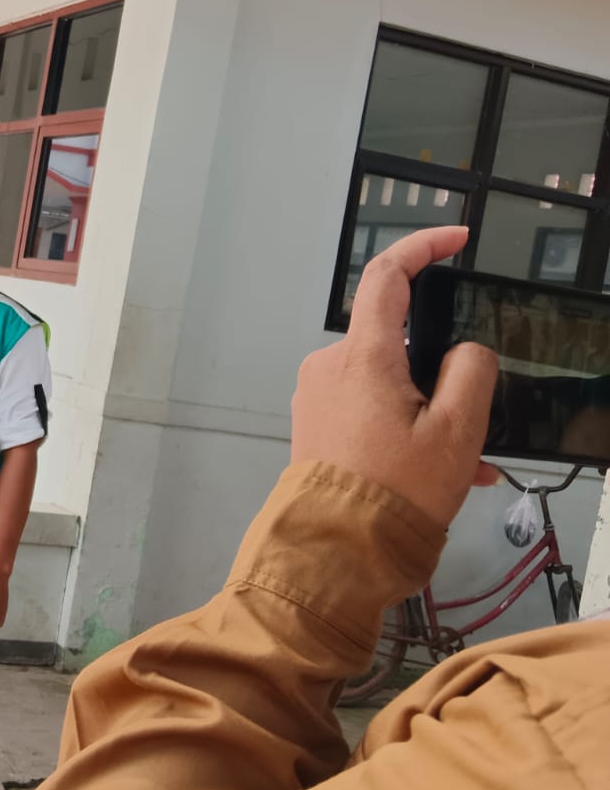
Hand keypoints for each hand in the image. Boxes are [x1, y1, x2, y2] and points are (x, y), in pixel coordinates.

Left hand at [291, 226, 498, 526]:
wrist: (337, 551)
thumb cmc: (395, 493)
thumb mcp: (457, 430)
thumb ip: (470, 372)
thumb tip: (463, 353)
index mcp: (361, 356)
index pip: (387, 275)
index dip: (423, 247)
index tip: (456, 238)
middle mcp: (328, 367)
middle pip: (396, 342)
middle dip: (440, 375)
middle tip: (474, 420)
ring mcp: (315, 396)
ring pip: (386, 383)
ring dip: (427, 412)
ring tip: (463, 463)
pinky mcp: (313, 424)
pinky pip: (367, 409)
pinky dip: (404, 429)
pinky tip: (437, 473)